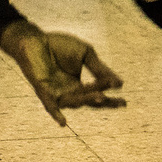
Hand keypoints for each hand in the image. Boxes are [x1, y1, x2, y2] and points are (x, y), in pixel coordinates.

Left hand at [0, 20, 123, 125]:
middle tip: (119, 103)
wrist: (36, 39)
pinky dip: (56, 113)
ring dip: (88, 99)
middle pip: (89, 101)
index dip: (110, 100)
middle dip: (104, 102)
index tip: (125, 103)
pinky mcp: (44, 90)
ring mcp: (56, 93)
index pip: (97, 95)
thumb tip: (119, 83)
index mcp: (79, 85)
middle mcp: (69, 92)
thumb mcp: (85, 55)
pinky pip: (50, 105)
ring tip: (100, 96)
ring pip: (75, 101)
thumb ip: (99, 69)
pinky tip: (63, 122)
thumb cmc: (59, 46)